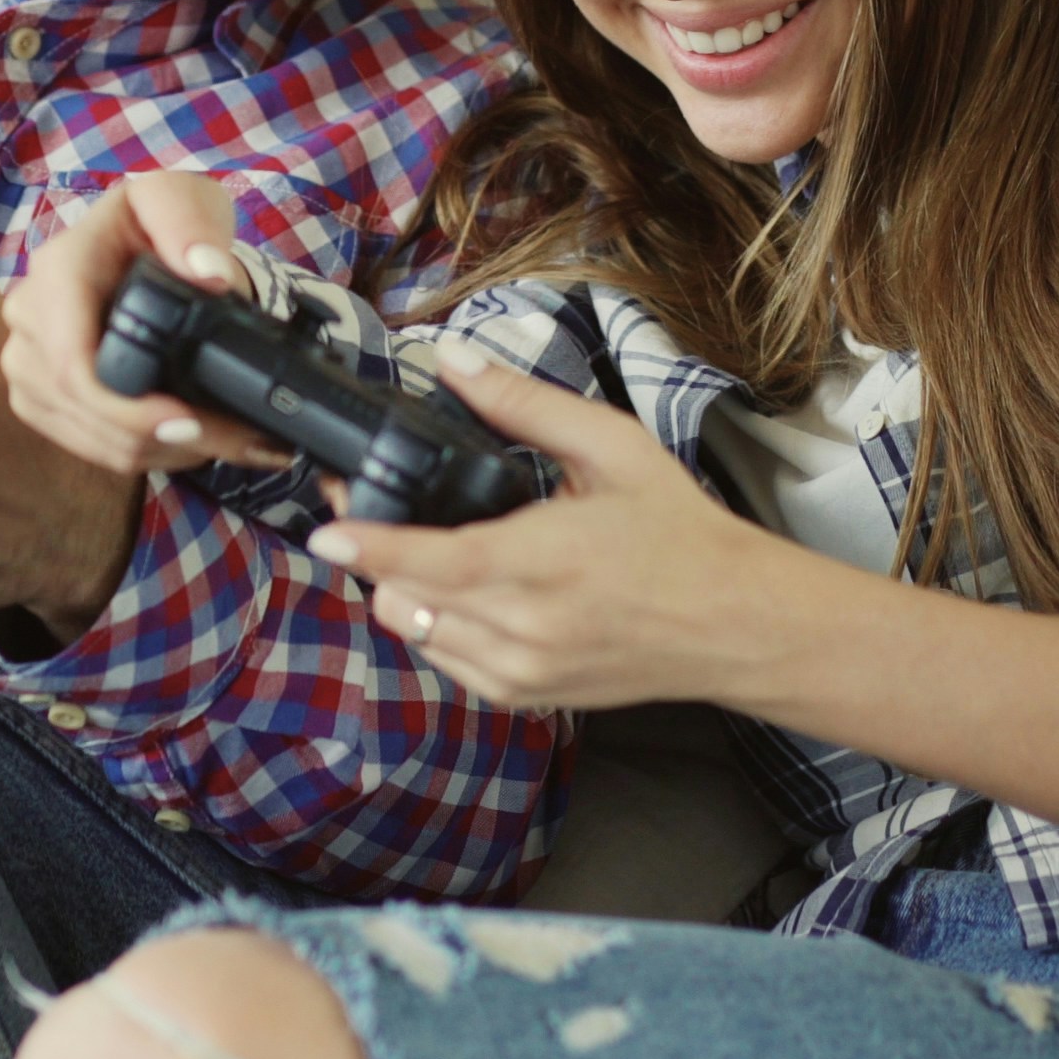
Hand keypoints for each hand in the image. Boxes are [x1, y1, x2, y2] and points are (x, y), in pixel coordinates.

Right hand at [1, 173, 293, 478]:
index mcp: (58, 269)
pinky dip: (144, 455)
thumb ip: (191, 223)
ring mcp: (25, 361)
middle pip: (86, 409)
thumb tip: (209, 274)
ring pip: (93, 438)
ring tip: (232, 442)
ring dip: (165, 452)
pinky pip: (87, 447)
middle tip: (242, 440)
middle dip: (167, 438)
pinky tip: (188, 442)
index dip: (127, 407)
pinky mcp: (36, 395)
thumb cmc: (159, 222)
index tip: (189, 421)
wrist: (137, 247)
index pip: (73, 362)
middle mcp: (28, 316)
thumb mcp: (183, 199)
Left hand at [316, 345, 1058, 819]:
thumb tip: (455, 361)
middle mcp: (526, 629)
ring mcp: (523, 672)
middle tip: (368, 503)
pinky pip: (446, 661)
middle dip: (376, 551)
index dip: (371, 545)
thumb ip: (526, 406)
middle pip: (406, 598)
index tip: (324, 527)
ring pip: (417, 633)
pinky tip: (459, 589)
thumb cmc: (680, 534)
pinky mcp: (526, 697)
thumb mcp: (612, 449)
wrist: (735, 625)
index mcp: (545, 563)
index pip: (434, 561)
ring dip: (402, 589)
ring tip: (419, 543)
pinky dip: (434, 624)